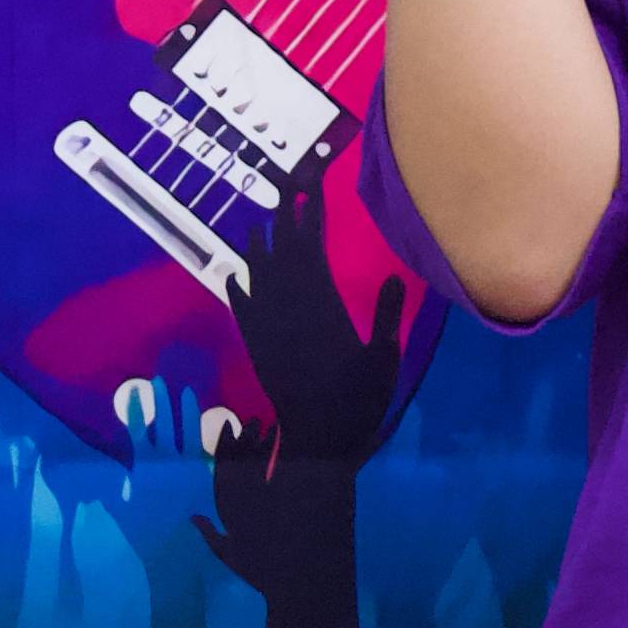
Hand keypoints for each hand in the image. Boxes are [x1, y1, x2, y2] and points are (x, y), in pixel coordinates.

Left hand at [227, 160, 412, 475]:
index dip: (311, 215)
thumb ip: (386, 315)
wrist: (318, 440)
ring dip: (258, 249)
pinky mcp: (258, 350)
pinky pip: (243, 313)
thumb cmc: (357, 401)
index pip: (313, 248)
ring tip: (259, 224)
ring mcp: (269, 330)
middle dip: (285, 219)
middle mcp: (289, 310)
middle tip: (287, 188)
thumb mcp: (384, 358)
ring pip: (258, 278)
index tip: (312, 186)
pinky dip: (238, 292)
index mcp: (322, 306)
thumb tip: (393, 274)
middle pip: (283, 254)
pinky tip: (234, 279)